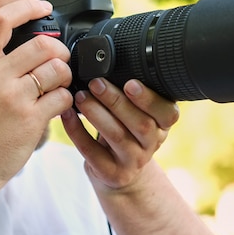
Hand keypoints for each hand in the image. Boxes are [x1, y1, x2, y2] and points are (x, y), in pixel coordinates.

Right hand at [0, 0, 73, 186]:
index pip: (1, 20)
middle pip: (43, 44)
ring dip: (66, 77)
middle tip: (60, 63)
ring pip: (57, 69)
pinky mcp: (29, 119)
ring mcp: (12, 97)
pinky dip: (66, 101)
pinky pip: (63, 97)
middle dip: (60, 51)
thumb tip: (16, 45)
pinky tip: (57, 108)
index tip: (44, 5)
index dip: (27, 6)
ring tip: (59, 88)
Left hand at [61, 78, 178, 191]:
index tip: (130, 82)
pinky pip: (93, 152)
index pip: (167, 113)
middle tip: (95, 83)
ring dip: (96, 114)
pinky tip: (66, 115)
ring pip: (117, 137)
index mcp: (163, 124)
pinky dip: (77, 132)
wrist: (119, 171)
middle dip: (116, 101)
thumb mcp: (136, 112)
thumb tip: (105, 60)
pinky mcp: (112, 174)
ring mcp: (134, 162)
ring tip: (80, 96)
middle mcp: (153, 144)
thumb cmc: (125, 129)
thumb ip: (130, 93)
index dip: (149, 99)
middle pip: (140, 123)